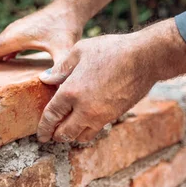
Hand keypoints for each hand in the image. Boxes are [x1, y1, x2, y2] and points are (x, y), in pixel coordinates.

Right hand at [0, 3, 85, 67]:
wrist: (70, 8)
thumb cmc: (66, 26)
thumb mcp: (64, 48)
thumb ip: (59, 66)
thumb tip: (48, 81)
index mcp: (15, 37)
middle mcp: (12, 33)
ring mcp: (16, 31)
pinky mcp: (23, 32)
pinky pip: (5, 45)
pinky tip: (0, 64)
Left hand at [36, 19, 185, 142]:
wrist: (144, 58)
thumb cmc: (112, 50)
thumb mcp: (80, 51)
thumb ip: (61, 67)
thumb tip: (45, 79)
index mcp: (71, 91)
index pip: (51, 116)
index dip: (43, 128)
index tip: (41, 135)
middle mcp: (84, 109)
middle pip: (65, 133)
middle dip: (56, 136)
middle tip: (50, 136)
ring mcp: (101, 115)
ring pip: (81, 136)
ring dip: (72, 136)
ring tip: (67, 131)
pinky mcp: (114, 116)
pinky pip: (96, 131)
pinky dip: (87, 131)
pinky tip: (84, 123)